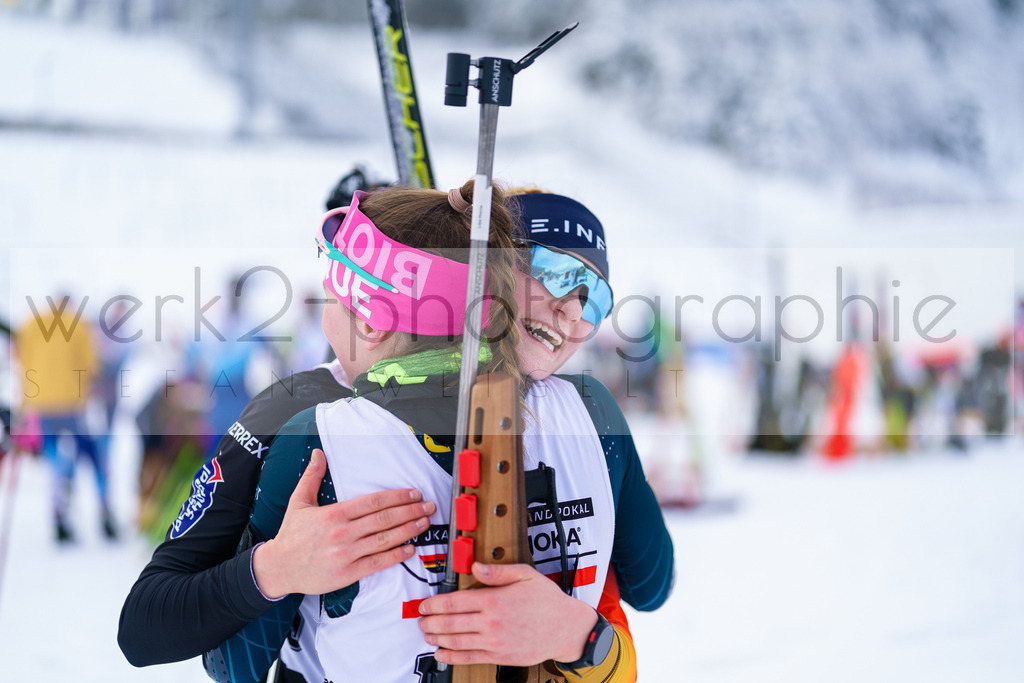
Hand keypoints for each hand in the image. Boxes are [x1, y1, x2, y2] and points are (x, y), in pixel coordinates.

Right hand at [253, 448, 434, 598]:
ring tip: (425, 523)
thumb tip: (318, 453)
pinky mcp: (347, 573)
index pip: (373, 502)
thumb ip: (312, 476)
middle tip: (428, 506)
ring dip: (408, 531)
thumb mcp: (299, 502)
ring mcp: (346, 554)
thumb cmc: (291, 536)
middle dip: (410, 511)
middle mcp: (342, 533)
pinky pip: (377, 563)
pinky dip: (395, 556)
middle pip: (384, 519)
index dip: (397, 496)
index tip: (414, 493)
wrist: (278, 568)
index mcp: (334, 514)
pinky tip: (410, 549)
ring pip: (384, 540)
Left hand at [417, 562, 597, 665]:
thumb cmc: (548, 601)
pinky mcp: (499, 656)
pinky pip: (469, 658)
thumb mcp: (525, 575)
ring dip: (437, 637)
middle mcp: (492, 622)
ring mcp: (495, 642)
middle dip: (431, 621)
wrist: (566, 628)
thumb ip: (497, 571)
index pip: (455, 602)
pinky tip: (440, 653)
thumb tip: (475, 566)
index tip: (425, 604)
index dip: (435, 603)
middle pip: (451, 622)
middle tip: (420, 619)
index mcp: (495, 600)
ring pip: (456, 641)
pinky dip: (451, 656)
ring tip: (426, 633)